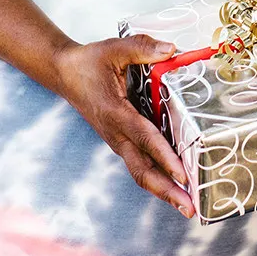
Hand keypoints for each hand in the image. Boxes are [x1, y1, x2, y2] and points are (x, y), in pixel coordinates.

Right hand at [52, 34, 194, 217]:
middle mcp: (116, 134)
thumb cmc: (91, 61)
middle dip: (167, 190)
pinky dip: (158, 176)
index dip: (165, 157)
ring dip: (163, 190)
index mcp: (116, 113)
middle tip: (191, 207)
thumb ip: (142, 48)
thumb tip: (170, 49)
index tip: (184, 175)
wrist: (65, 73)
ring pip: (141, 171)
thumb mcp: (115, 48)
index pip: (145, 139)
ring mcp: (117, 140)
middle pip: (143, 169)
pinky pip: (140, 162)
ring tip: (187, 205)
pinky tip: (175, 184)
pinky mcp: (120, 140)